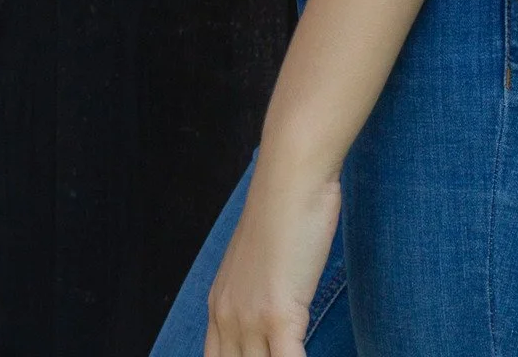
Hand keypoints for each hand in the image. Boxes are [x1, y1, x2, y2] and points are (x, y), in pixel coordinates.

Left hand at [204, 155, 342, 356]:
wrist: (291, 178)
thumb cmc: (285, 206)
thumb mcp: (260, 256)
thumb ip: (258, 289)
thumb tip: (276, 302)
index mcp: (219, 305)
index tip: (263, 356)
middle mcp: (227, 317)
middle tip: (282, 355)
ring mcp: (250, 319)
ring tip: (298, 353)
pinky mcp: (278, 316)